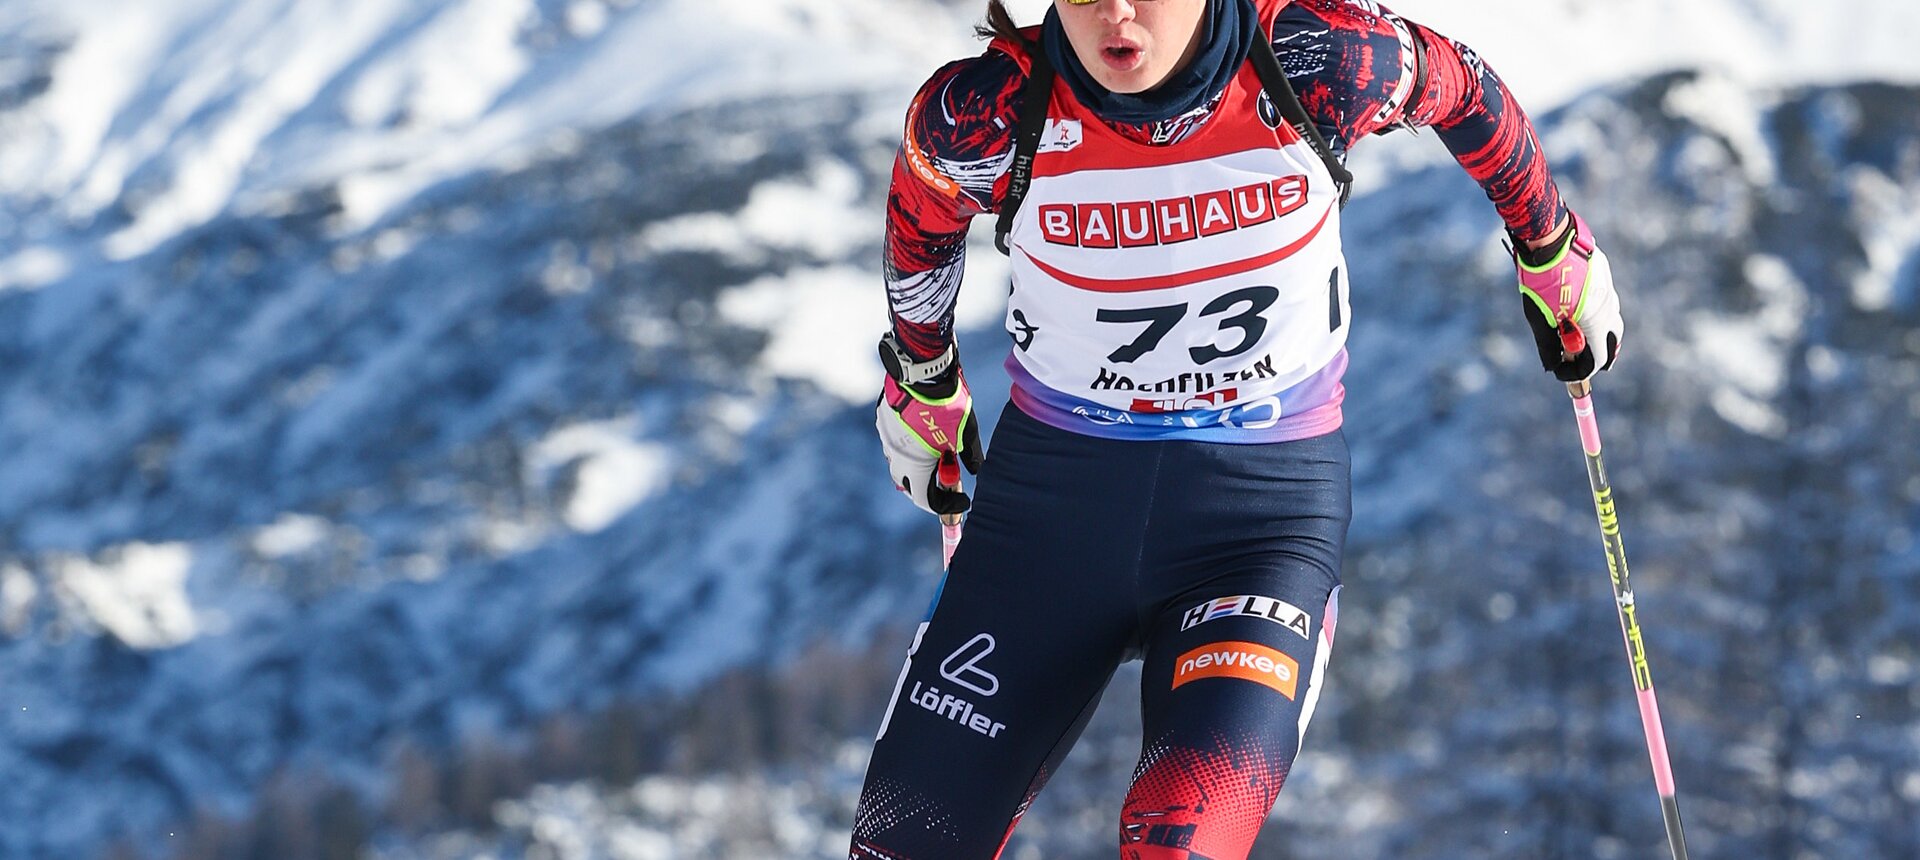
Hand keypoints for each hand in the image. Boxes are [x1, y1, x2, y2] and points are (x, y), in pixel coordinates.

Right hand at [875, 360, 983, 516]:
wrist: (923, 368)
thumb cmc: (948, 403)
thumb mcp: (967, 432)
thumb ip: (970, 455)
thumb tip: (977, 469)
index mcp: (914, 466)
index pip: (926, 500)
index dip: (947, 505)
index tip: (964, 500)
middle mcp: (894, 456)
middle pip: (911, 485)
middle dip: (931, 487)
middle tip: (950, 481)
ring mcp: (886, 437)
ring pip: (901, 462)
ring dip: (920, 466)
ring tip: (940, 455)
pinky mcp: (883, 419)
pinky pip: (896, 442)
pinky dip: (911, 446)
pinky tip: (926, 433)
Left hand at [1514, 210, 1622, 381]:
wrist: (1551, 239)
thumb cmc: (1541, 282)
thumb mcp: (1538, 319)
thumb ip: (1548, 346)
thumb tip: (1552, 366)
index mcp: (1595, 323)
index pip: (1595, 361)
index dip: (1578, 373)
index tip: (1562, 373)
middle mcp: (1609, 308)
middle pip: (1611, 344)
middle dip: (1596, 358)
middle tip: (1580, 365)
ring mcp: (1609, 290)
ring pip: (1610, 321)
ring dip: (1596, 335)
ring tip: (1577, 341)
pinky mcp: (1604, 275)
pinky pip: (1604, 302)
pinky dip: (1594, 314)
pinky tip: (1576, 310)